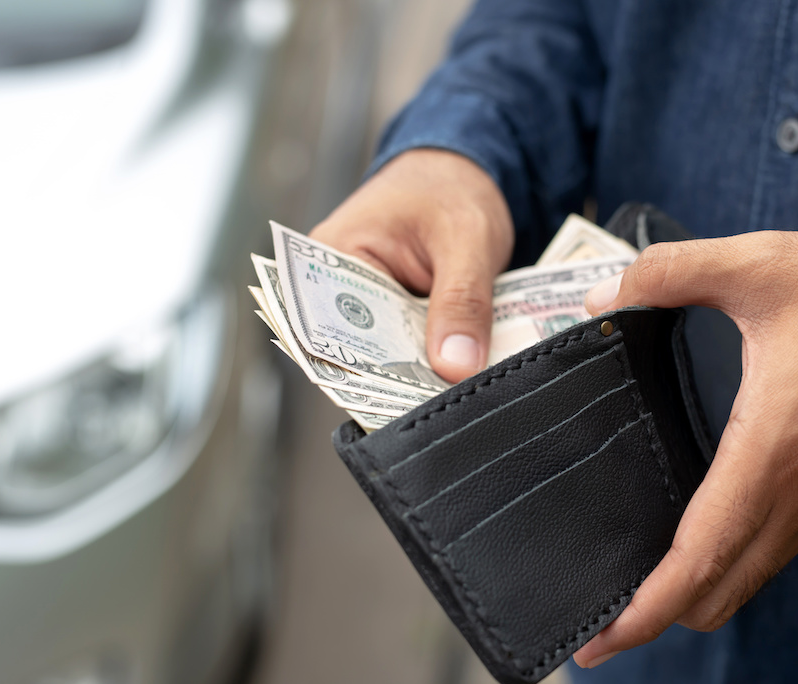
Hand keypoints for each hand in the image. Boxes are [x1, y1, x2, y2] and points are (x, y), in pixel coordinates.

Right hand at [309, 149, 513, 381]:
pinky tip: (464, 369)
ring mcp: (368, 307)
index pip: (329, 329)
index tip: (404, 398)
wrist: (468, 170)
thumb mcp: (467, 238)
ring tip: (457, 387)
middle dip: (403, 379)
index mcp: (329, 256)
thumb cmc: (451, 187)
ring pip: (391, 358)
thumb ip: (462, 301)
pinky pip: (413, 350)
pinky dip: (439, 358)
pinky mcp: (398, 320)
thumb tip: (457, 366)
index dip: (366, 369)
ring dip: (424, 371)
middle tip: (443, 398)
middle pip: (360, 352)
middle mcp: (336, 287)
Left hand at [573, 230, 797, 667]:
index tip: (605, 639)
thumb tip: (604, 299)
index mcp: (776, 450)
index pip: (703, 557)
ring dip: (705, 584)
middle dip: (663, 613)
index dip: (649, 608)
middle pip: (724, 588)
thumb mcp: (765, 263)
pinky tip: (718, 518)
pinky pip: (788, 541)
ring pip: (757, 571)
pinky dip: (745, 552)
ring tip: (653, 573)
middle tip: (608, 617)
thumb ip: (672, 273)